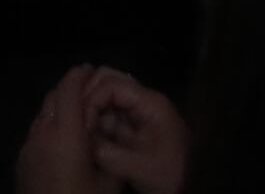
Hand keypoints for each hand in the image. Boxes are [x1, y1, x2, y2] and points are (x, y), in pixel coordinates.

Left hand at [17, 65, 108, 193]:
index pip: (69, 91)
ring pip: (42, 115)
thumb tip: (112, 133)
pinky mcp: (22, 162)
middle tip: (89, 87)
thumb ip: (111, 152)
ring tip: (79, 112)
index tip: (92, 69)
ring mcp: (27, 149)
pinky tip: (64, 138)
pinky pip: (36, 132)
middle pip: (53, 98)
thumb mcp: (110, 184)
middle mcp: (42, 135)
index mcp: (65, 135)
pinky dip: (49, 124)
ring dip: (58, 107)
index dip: (80, 76)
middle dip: (70, 88)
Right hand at [82, 71, 188, 193]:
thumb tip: (81, 141)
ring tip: (79, 131)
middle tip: (74, 122)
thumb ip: (108, 153)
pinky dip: (94, 123)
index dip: (91, 99)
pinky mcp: (130, 128)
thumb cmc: (169, 175)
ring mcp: (135, 113)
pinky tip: (86, 137)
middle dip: (88, 98)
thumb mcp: (140, 167)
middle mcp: (141, 101)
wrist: (189, 187)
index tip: (82, 124)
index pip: (112, 84)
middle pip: (107, 81)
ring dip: (90, 111)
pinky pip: (107, 116)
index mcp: (149, 103)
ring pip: (104, 98)